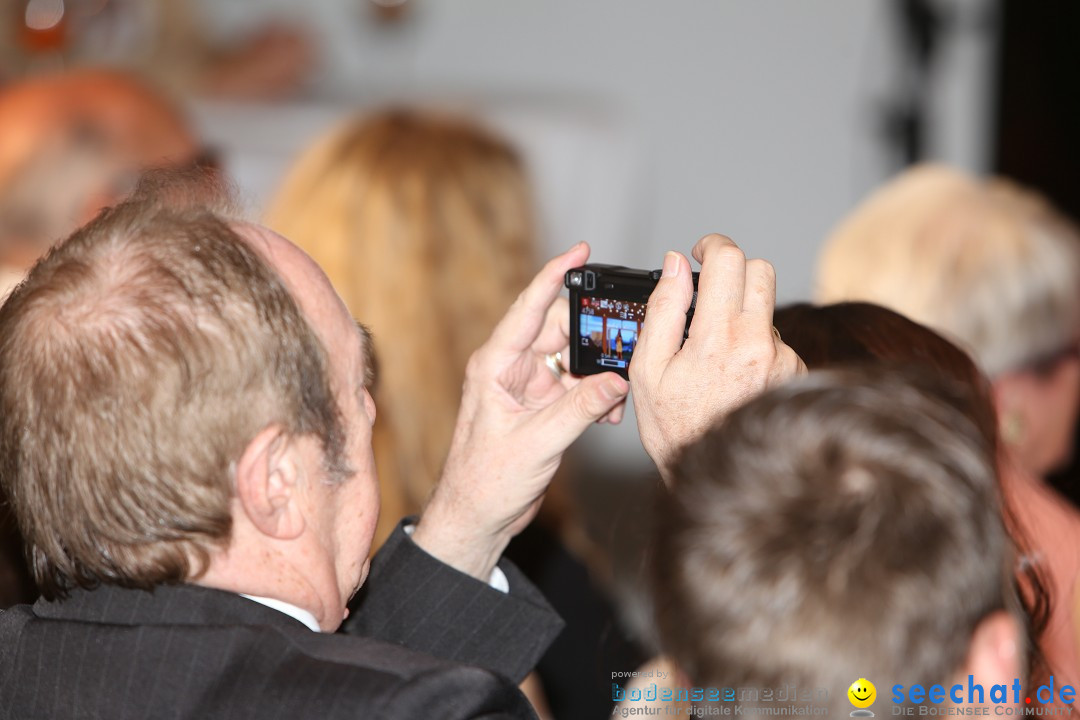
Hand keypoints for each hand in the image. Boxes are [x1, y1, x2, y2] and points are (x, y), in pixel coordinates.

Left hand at [412, 242, 628, 579]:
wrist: (476, 519)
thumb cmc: (484, 482)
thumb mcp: (537, 443)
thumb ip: (580, 409)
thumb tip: (617, 380)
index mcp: (495, 365)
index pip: (528, 308)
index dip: (554, 275)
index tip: (580, 250)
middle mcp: (511, 369)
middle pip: (560, 331)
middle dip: (594, 334)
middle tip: (627, 341)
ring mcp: (527, 387)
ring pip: (572, 358)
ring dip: (599, 371)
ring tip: (620, 387)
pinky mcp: (541, 407)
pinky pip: (576, 386)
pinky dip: (596, 394)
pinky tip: (611, 411)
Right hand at [630, 234, 804, 479]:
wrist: (717, 474)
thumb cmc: (675, 427)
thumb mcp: (648, 368)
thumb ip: (662, 309)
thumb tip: (674, 265)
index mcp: (718, 338)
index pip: (729, 260)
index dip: (712, 245)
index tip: (701, 252)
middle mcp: (759, 344)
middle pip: (759, 270)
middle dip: (733, 269)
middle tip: (710, 288)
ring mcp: (783, 359)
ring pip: (766, 308)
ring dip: (742, 314)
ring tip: (715, 353)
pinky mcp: (796, 372)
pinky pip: (776, 339)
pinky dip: (755, 344)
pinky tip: (735, 373)